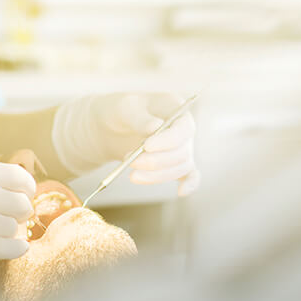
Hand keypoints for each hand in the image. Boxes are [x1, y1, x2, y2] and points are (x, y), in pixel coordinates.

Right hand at [0, 157, 36, 276]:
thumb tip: (15, 184)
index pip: (16, 176)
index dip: (26, 187)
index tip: (22, 194)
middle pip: (20, 203)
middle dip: (20, 210)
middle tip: (11, 215)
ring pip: (12, 227)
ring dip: (9, 230)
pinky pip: (7, 247)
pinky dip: (16, 248)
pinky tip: (14, 247)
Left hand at [51, 92, 199, 195]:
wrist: (110, 128)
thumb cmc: (118, 111)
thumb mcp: (123, 108)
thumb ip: (139, 117)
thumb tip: (155, 127)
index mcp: (174, 107)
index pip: (183, 128)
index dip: (168, 140)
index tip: (147, 146)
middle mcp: (182, 128)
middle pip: (182, 151)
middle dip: (157, 161)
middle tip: (132, 163)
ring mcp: (181, 146)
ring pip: (180, 167)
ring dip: (158, 175)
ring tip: (132, 174)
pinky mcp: (175, 162)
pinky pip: (190, 175)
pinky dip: (189, 184)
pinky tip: (181, 192)